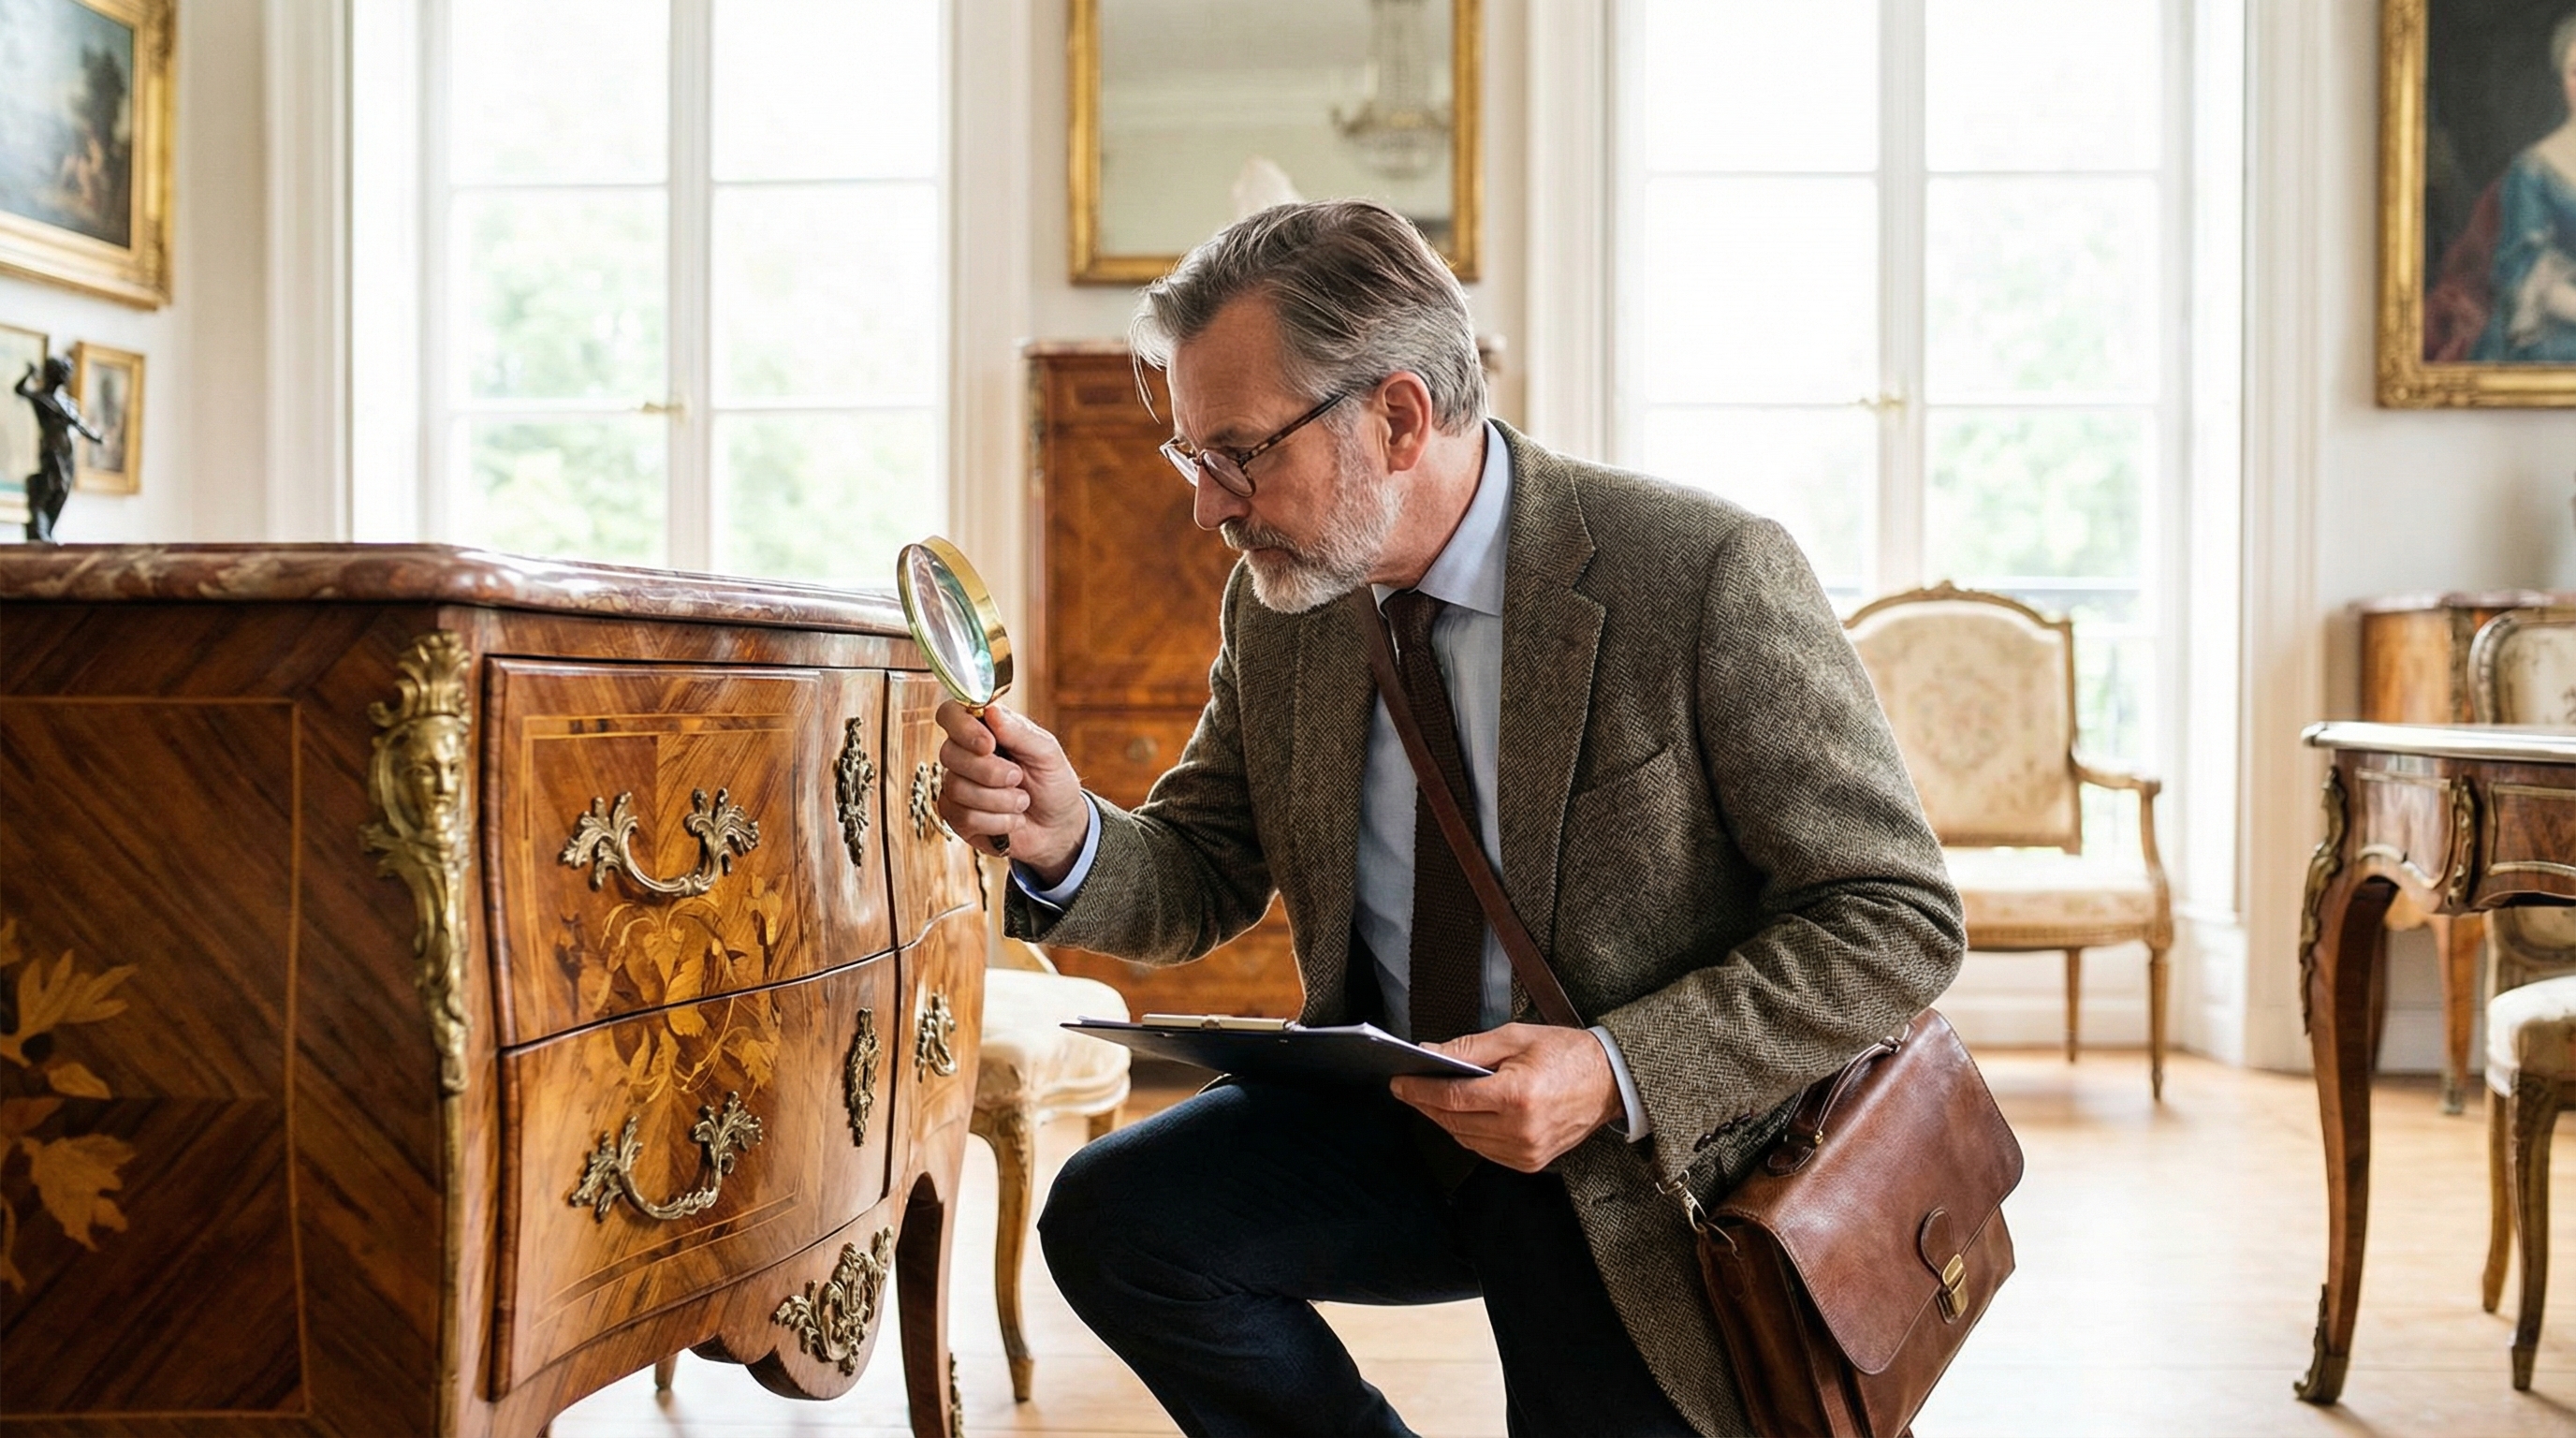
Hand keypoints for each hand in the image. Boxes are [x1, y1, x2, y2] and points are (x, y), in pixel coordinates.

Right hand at [934, 699, 1088, 880]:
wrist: (1059, 827)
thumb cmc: (1053, 782)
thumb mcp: (1047, 752)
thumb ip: (1020, 731)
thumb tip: (991, 711)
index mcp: (984, 730)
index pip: (950, 714)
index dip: (962, 727)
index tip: (989, 744)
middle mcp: (965, 756)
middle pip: (949, 754)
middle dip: (990, 771)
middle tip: (1018, 777)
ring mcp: (957, 788)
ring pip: (957, 789)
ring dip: (1000, 800)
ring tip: (1023, 801)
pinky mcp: (958, 819)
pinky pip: (964, 818)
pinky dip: (998, 822)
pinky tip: (1013, 820)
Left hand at [1388, 1023, 1623, 1172]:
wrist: (1610, 1081)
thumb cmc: (1566, 1054)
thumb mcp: (1515, 1038)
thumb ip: (1469, 1048)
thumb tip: (1430, 1054)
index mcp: (1517, 1096)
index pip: (1453, 1097)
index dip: (1420, 1090)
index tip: (1399, 1082)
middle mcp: (1521, 1130)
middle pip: (1454, 1121)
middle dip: (1426, 1104)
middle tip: (1408, 1088)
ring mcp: (1527, 1151)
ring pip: (1465, 1140)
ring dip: (1445, 1120)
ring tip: (1432, 1099)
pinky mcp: (1531, 1162)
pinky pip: (1485, 1151)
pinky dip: (1468, 1134)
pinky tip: (1461, 1116)